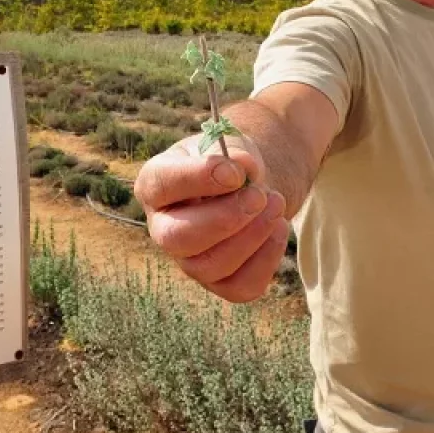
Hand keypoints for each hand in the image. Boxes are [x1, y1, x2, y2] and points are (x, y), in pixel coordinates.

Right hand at [134, 134, 288, 302]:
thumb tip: (243, 169)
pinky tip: (278, 229)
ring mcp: (188, 260)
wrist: (249, 188)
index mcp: (155, 185)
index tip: (235, 173)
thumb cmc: (230, 164)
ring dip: (251, 236)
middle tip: (259, 196)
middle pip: (177, 238)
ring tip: (276, 204)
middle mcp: (162, 228)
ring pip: (210, 266)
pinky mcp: (218, 282)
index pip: (161, 185)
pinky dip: (267, 258)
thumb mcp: (230, 145)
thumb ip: (234, 153)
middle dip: (224, 219)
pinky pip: (240, 287)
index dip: (197, 179)